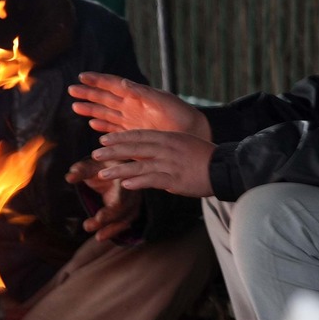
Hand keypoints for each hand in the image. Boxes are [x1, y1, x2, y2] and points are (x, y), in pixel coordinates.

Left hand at [65, 158, 143, 241]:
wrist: (113, 170)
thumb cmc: (101, 167)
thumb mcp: (90, 165)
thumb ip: (80, 171)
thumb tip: (69, 178)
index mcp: (124, 177)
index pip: (122, 194)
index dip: (112, 208)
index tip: (99, 218)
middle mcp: (133, 191)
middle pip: (123, 210)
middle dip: (107, 220)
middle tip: (88, 226)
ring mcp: (134, 202)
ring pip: (125, 219)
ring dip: (111, 230)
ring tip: (97, 237)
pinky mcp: (131, 211)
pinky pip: (124, 223)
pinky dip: (114, 231)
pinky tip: (101, 236)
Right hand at [69, 72, 210, 139]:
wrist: (192, 132)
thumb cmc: (180, 113)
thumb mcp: (161, 100)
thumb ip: (142, 93)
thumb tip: (123, 83)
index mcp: (137, 95)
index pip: (113, 85)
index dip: (98, 80)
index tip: (82, 76)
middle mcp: (132, 107)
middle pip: (105, 98)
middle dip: (88, 94)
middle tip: (71, 90)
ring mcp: (132, 121)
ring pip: (106, 114)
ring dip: (91, 110)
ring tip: (75, 106)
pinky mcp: (134, 135)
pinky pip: (114, 129)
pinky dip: (103, 127)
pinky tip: (93, 124)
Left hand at [90, 130, 215, 197]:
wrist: (224, 167)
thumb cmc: (204, 156)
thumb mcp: (182, 143)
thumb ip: (164, 145)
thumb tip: (148, 150)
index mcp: (168, 137)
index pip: (139, 135)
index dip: (119, 137)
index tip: (104, 139)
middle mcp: (166, 148)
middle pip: (134, 148)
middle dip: (113, 150)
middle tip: (95, 153)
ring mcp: (170, 164)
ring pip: (139, 164)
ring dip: (119, 169)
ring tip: (103, 174)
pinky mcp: (175, 180)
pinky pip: (152, 180)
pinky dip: (138, 181)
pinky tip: (125, 184)